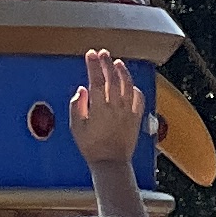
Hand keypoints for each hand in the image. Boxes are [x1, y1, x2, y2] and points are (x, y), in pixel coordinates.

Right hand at [69, 44, 146, 171]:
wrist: (111, 163)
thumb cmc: (91, 147)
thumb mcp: (76, 127)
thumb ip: (77, 106)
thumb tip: (81, 90)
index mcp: (99, 108)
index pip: (96, 80)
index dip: (93, 65)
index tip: (90, 54)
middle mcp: (115, 107)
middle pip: (112, 79)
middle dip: (107, 63)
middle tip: (103, 53)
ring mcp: (128, 112)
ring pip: (127, 86)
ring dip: (122, 72)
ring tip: (117, 63)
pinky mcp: (136, 118)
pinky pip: (139, 99)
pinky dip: (135, 89)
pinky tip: (130, 84)